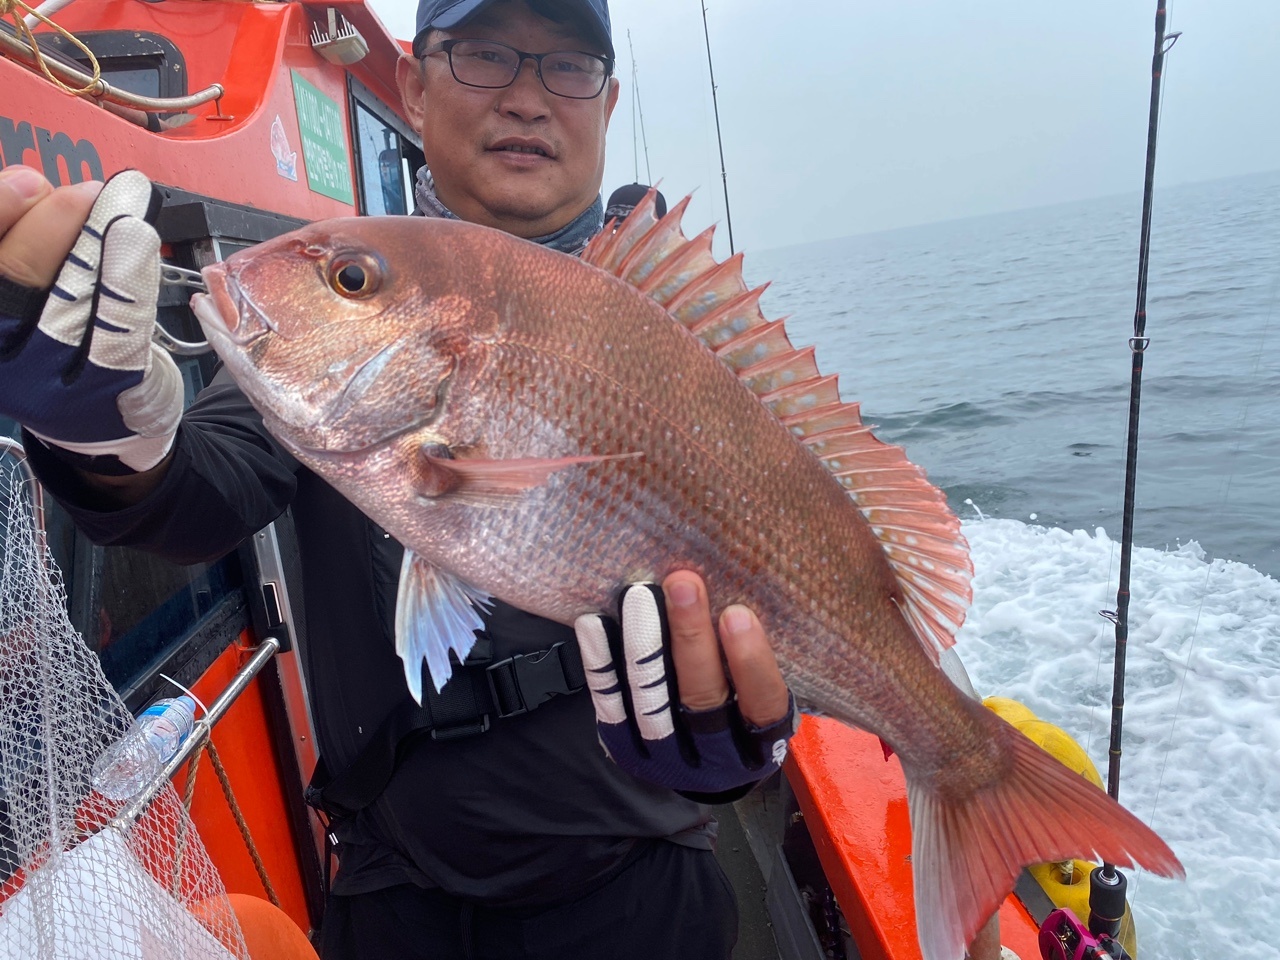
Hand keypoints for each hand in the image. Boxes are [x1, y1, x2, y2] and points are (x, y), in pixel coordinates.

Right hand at [0, 167, 181, 473]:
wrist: (108, 426)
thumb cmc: (62, 347)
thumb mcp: (23, 299)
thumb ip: (21, 244)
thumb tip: (34, 182)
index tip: (26, 179)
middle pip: (7, 280)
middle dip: (44, 227)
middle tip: (80, 191)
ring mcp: (47, 382)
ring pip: (66, 303)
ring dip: (95, 245)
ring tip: (118, 204)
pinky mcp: (103, 394)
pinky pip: (118, 330)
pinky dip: (129, 278)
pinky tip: (139, 242)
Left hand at [575, 572, 796, 799]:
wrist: (700, 765)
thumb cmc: (739, 708)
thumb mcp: (758, 695)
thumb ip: (751, 657)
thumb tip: (737, 587)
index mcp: (762, 742)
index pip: (763, 701)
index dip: (751, 661)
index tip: (736, 613)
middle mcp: (717, 758)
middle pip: (703, 696)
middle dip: (691, 637)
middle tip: (682, 583)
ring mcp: (668, 760)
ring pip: (653, 702)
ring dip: (644, 644)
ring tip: (638, 595)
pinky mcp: (628, 753)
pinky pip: (612, 707)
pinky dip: (603, 664)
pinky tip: (596, 623)